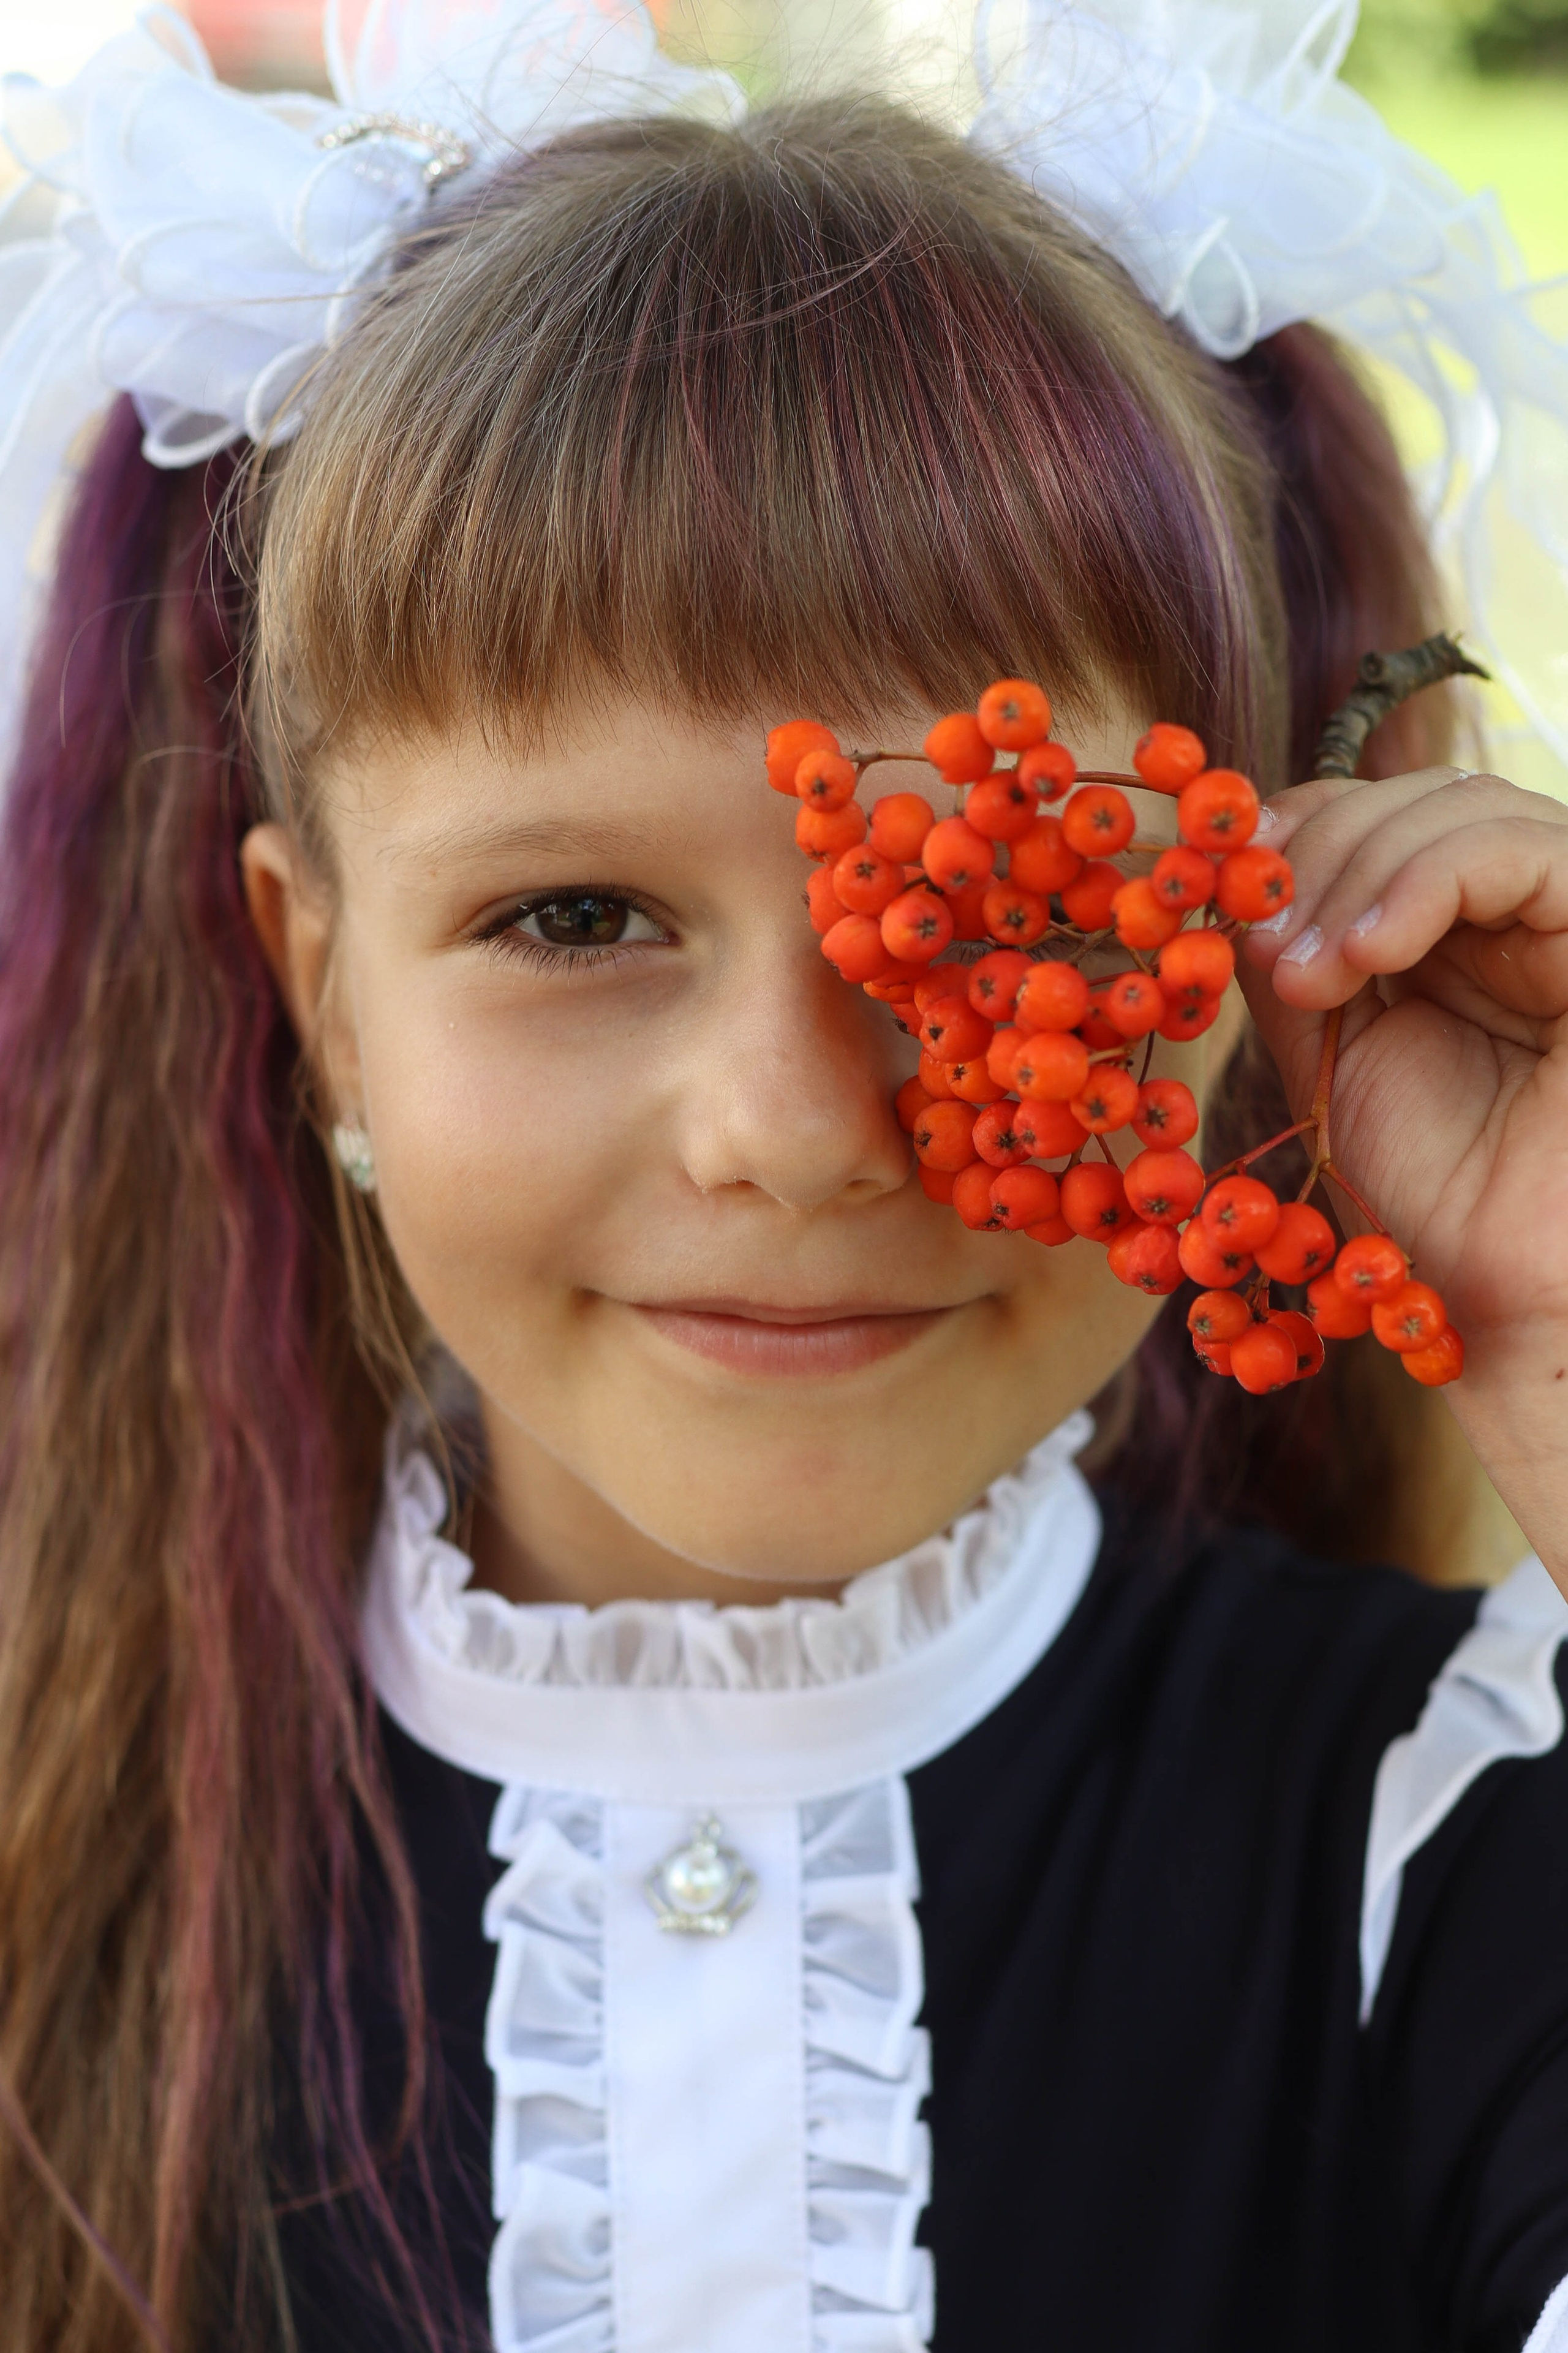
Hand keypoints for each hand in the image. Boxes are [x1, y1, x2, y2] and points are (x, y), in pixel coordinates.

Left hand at [1239, 765, 1567, 1583]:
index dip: (1292, 830)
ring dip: (1360, 871)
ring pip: (1465, 808)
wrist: (1511, 1295)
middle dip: (1317, 856)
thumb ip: (1293, 956)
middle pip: (1410, 796)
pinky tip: (1365, 954)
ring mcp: (1566, 921)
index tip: (1222, 889)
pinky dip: (1428, 880)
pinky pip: (1531, 851)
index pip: (1368, 810)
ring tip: (1314, 974)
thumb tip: (1237, 868)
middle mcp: (1516, 910)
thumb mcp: (1328, 1051)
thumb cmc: (1430, 1194)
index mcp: (1448, 928)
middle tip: (1268, 950)